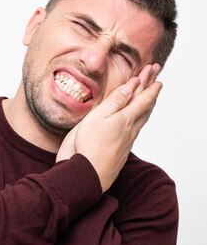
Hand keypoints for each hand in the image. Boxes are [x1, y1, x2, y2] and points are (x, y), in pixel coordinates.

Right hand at [56, 64, 162, 191]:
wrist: (88, 174)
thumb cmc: (88, 146)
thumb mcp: (98, 117)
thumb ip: (115, 101)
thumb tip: (131, 86)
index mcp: (125, 118)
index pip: (141, 96)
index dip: (147, 82)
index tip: (153, 69)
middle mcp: (130, 128)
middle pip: (145, 106)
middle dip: (151, 89)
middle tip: (157, 76)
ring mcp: (127, 139)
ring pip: (143, 118)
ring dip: (148, 104)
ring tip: (152, 95)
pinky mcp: (123, 149)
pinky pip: (137, 128)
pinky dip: (141, 116)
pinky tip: (139, 119)